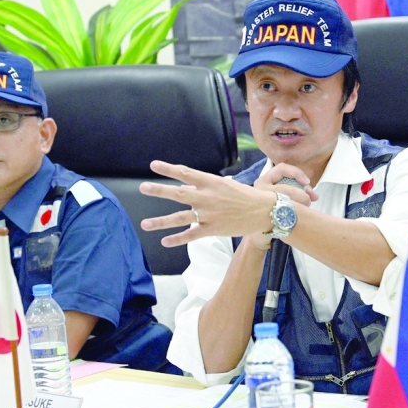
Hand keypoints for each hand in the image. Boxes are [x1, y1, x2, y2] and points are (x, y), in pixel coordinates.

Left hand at [140, 162, 311, 246]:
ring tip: (144, 223)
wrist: (265, 211)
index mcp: (211, 183)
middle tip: (143, 187)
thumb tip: (186, 186)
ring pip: (180, 218)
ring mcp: (210, 214)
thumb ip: (205, 186)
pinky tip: (164, 241)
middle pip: (178, 194)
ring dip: (161, 221)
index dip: (168, 169)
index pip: (186, 173)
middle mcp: (208, 197)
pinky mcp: (213, 229)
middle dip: (159, 190)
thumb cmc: (245, 196)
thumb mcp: (225, 185)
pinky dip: (177, 239)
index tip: (153, 165)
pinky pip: (191, 235)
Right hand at [246, 163, 319, 250]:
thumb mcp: (285, 194)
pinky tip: (297, 216)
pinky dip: (293, 213)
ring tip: (304, 208)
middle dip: (302, 193)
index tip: (307, 183)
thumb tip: (314, 195)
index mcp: (264, 180)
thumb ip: (298, 190)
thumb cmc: (275, 209)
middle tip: (310, 199)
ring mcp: (260, 202)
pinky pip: (283, 212)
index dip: (297, 173)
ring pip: (285, 199)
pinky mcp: (263, 216)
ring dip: (299, 204)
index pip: (281, 168)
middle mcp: (259, 189)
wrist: (262, 230)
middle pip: (286, 186)